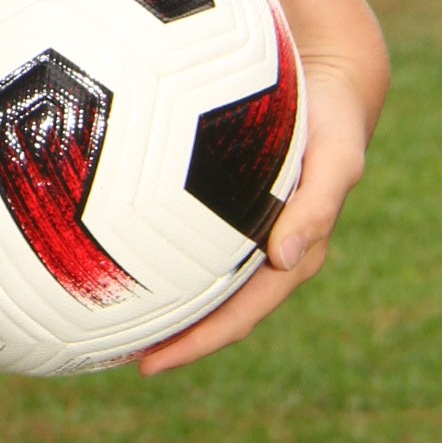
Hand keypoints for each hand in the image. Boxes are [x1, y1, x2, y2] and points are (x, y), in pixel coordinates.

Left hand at [136, 1, 385, 374]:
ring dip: (160, 299)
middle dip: (168, 336)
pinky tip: (110, 233)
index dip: (197, 343)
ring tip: (103, 313)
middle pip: (211, 307)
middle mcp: (263, 249)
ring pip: (196, 274)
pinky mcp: (227, 198)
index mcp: (289, 255)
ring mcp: (245, 226)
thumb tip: (287, 258)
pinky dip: (155, 243)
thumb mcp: (338, 160)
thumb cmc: (334, 120)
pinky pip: (186, 229)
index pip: (238, 315)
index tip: (150, 364)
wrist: (331, 78)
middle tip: (110, 355)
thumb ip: (318, 205)